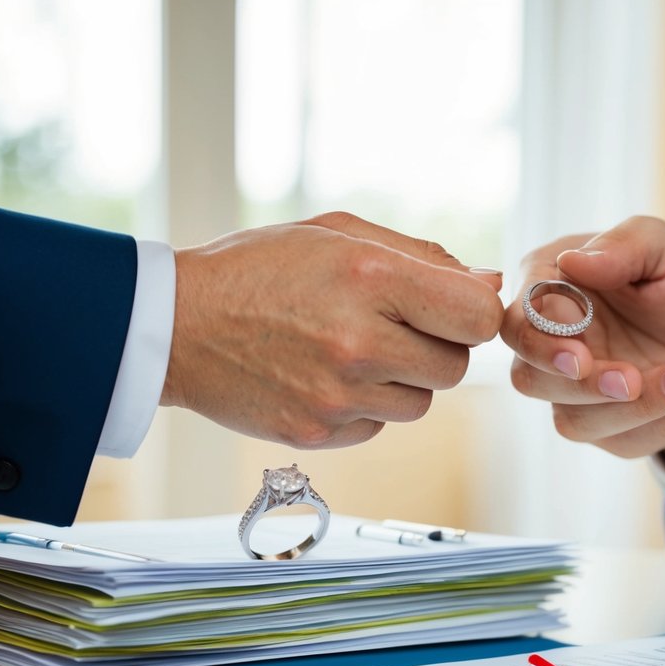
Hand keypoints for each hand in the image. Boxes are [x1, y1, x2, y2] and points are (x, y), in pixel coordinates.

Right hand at [162, 211, 503, 447]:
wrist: (175, 324)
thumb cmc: (262, 267)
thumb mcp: (338, 233)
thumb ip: (422, 255)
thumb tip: (490, 284)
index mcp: (370, 277)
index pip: (478, 315)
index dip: (474, 312)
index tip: (453, 307)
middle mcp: (359, 342)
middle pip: (457, 366)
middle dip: (437, 346)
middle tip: (392, 325)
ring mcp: (338, 395)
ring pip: (422, 402)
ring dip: (402, 379)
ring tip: (351, 348)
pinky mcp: (319, 432)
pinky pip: (379, 426)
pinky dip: (365, 406)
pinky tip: (324, 375)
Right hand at [500, 217, 664, 466]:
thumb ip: (623, 246)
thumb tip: (572, 262)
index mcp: (550, 287)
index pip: (518, 321)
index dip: (543, 343)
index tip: (583, 355)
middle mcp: (552, 341)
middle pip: (529, 378)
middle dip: (580, 387)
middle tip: (633, 381)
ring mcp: (574, 389)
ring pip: (571, 421)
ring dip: (632, 410)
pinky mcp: (606, 425)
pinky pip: (621, 442)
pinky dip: (663, 427)